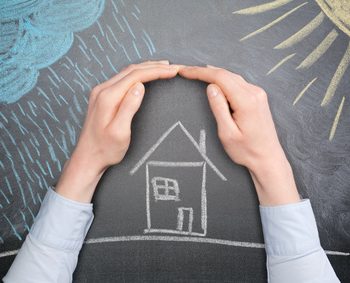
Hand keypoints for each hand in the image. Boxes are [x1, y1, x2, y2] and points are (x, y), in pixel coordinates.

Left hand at [56, 61, 178, 201]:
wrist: (87, 157)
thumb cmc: (105, 149)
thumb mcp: (120, 132)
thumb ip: (129, 107)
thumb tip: (140, 86)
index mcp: (108, 97)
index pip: (136, 76)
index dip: (156, 71)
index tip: (173, 71)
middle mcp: (102, 90)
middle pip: (132, 70)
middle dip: (154, 66)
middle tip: (173, 67)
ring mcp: (101, 92)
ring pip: (127, 73)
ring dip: (146, 68)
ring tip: (163, 67)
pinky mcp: (102, 96)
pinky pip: (122, 79)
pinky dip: (137, 74)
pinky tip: (145, 76)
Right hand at [179, 65, 299, 205]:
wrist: (268, 158)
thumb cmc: (246, 150)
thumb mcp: (227, 133)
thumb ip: (219, 108)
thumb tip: (210, 87)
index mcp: (246, 101)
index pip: (220, 77)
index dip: (200, 72)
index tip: (185, 71)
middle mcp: (254, 92)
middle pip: (226, 74)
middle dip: (204, 70)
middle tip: (187, 71)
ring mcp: (258, 94)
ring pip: (232, 77)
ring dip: (214, 74)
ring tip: (197, 73)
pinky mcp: (259, 97)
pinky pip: (238, 82)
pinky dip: (224, 79)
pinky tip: (215, 81)